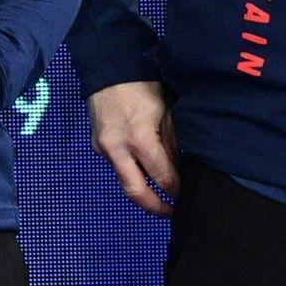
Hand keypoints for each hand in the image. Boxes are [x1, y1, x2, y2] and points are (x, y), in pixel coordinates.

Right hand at [89, 80, 178, 216]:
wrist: (108, 71)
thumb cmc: (144, 86)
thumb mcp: (167, 112)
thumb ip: (173, 142)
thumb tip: (183, 168)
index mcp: (140, 138)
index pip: (162, 176)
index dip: (177, 189)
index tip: (188, 195)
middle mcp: (118, 149)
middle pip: (136, 192)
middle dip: (155, 207)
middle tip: (172, 214)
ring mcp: (104, 150)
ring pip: (125, 180)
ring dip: (143, 190)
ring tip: (162, 197)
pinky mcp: (97, 147)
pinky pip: (118, 166)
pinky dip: (133, 171)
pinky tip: (146, 170)